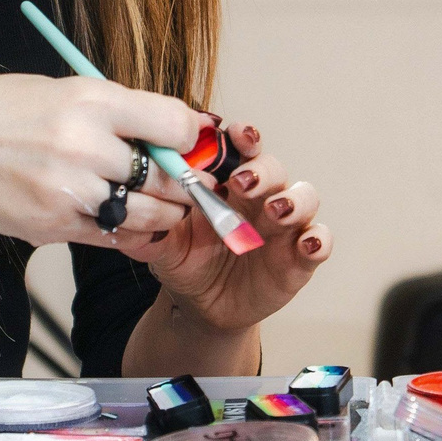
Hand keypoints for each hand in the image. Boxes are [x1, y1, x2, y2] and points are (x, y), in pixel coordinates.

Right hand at [0, 75, 201, 246]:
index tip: (189, 141)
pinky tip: (136, 224)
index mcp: (91, 102)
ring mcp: (70, 191)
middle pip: (164, 175)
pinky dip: (131, 232)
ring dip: (166, 213)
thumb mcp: (66, 89)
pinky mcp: (55, 226)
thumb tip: (173, 128)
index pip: (171, 122)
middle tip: (194, 184)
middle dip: (187, 183)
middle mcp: (84, 146)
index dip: (189, 135)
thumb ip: (119, 110)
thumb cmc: (4, 110)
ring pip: (146, 214)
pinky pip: (112, 235)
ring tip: (169, 207)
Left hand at [136, 120, 331, 336]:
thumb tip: (121, 212)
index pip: (240, 148)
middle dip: (262, 170)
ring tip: (276, 210)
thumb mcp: (163, 245)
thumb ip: (148, 228)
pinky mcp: (299, 257)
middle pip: (273, 168)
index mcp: (227, 183)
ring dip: (294, 199)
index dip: (241, 137)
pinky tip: (307, 243)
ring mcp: (284, 225)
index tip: (232, 133)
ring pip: (304, 196)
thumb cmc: (186, 262)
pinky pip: (320, 241)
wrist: (202, 307)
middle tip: (243, 180)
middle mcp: (260, 196)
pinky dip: (318, 239)